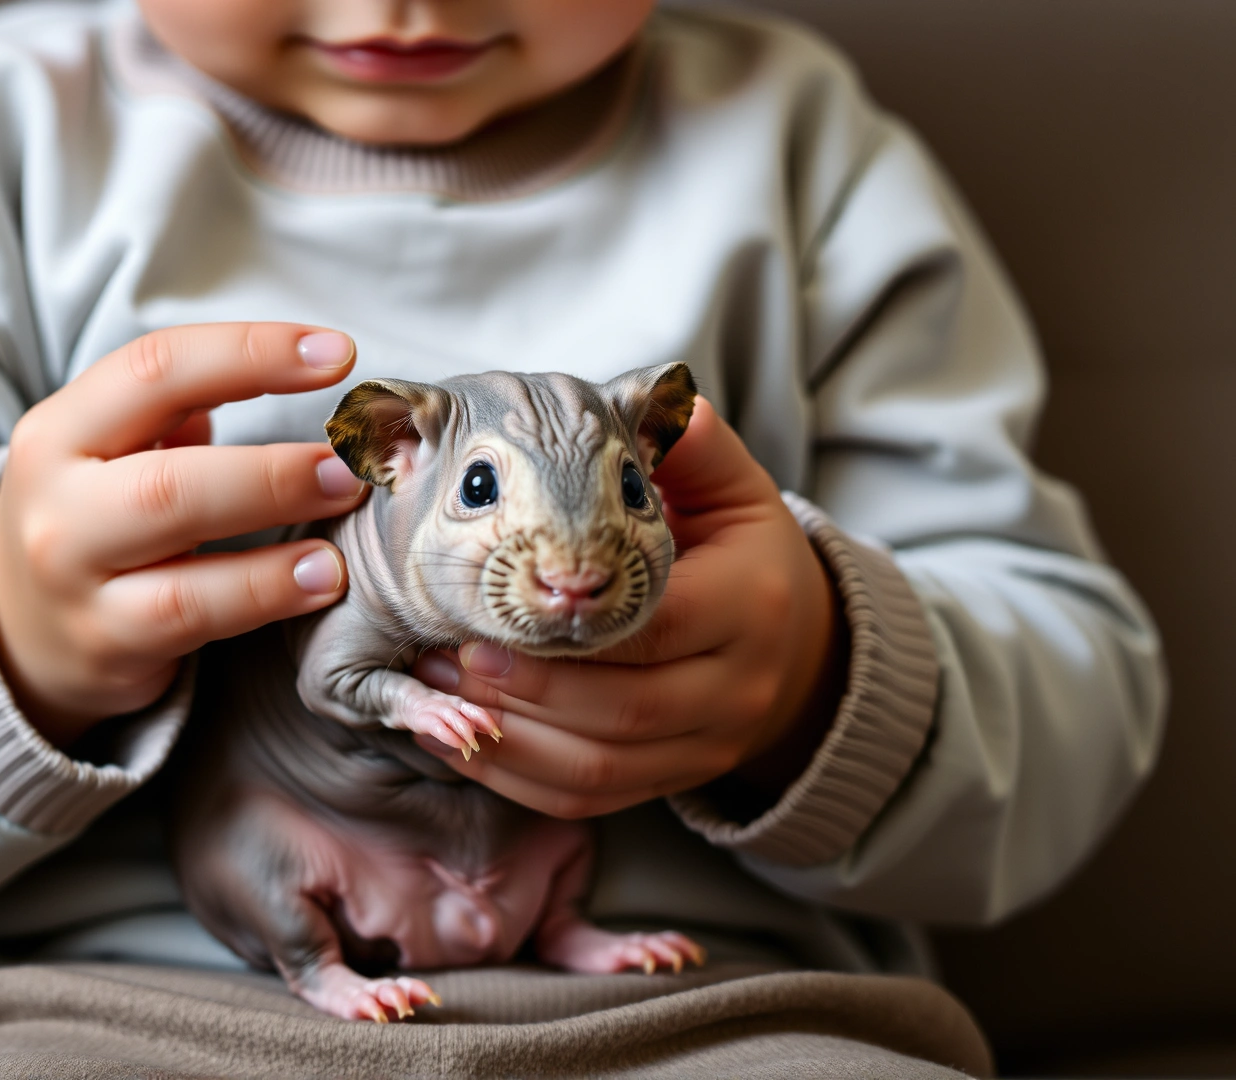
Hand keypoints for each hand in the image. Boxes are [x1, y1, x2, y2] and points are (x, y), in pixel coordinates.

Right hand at [0, 323, 369, 745]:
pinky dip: (266, 592)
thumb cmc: (94, 519)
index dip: (252, 352)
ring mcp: (75, 578)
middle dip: (273, 465)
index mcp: (61, 429)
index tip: (338, 354)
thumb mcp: (111, 450)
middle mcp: (57, 502)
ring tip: (345, 508)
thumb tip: (300, 370)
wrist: (16, 631)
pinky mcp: (105, 642)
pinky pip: (194, 613)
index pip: (158, 369)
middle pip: (171, 476)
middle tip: (352, 458)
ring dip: (275, 526)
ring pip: (179, 550)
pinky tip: (321, 579)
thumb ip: (179, 409)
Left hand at [411, 397, 846, 818]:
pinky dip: (518, 779)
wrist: (799, 646)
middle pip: (621, 710)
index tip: (491, 606)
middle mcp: (739, 687)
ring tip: (436, 694)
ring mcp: (709, 746)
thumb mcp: (734, 489)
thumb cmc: (742, 551)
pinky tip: (462, 739)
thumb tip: (667, 400)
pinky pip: (589, 800)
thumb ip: (693, 446)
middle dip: (522, 690)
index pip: (657, 625)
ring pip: (598, 769)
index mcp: (753, 603)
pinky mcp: (675, 782)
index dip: (570, 627)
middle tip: (441, 655)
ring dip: (506, 739)